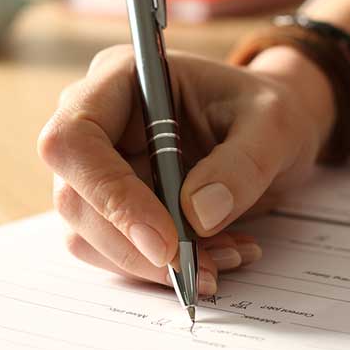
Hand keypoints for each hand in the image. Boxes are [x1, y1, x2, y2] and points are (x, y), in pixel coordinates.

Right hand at [39, 45, 333, 292]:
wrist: (272, 135)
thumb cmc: (268, 114)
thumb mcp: (275, 126)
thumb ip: (242, 164)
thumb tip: (198, 215)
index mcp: (121, 79)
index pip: (74, 138)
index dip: (109, 194)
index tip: (164, 241)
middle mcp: (96, 123)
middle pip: (73, 198)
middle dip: (137, 247)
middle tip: (204, 270)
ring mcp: (96, 169)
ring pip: (87, 237)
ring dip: (153, 266)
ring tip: (226, 257)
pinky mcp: (110, 208)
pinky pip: (116, 253)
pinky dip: (162, 269)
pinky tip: (216, 255)